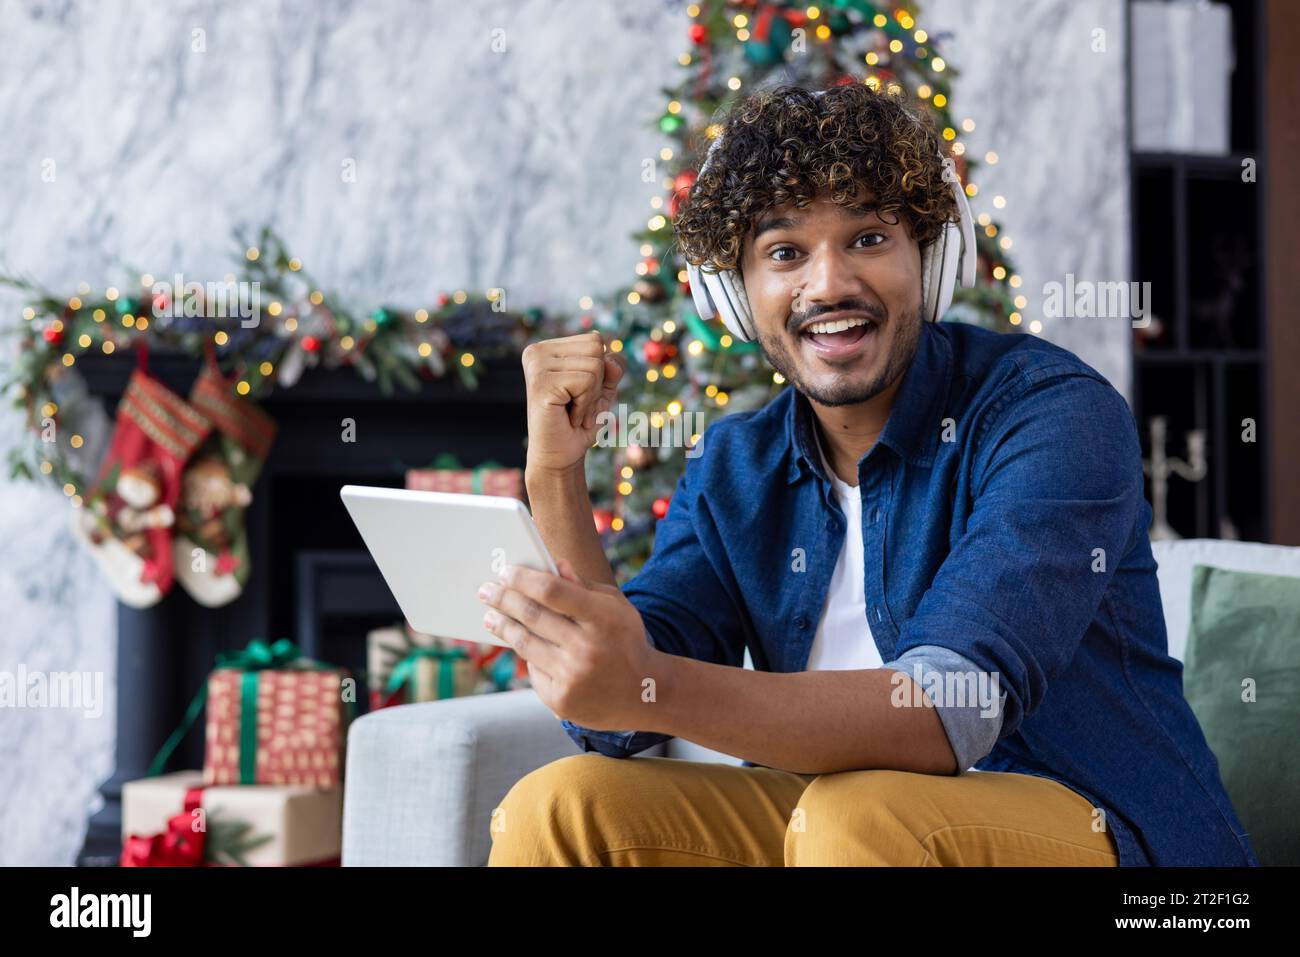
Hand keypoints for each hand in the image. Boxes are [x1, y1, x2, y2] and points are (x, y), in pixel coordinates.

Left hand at [477, 557, 654, 730]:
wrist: (646, 694)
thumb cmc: (626, 641)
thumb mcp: (615, 608)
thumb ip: (583, 587)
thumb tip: (553, 564)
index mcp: (602, 618)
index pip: (552, 591)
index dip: (523, 579)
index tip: (504, 571)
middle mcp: (586, 648)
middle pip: (532, 615)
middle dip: (503, 599)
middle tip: (486, 590)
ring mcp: (572, 677)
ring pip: (525, 644)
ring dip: (502, 626)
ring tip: (489, 616)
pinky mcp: (561, 700)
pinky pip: (534, 671)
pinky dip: (527, 656)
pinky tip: (521, 645)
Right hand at [521, 330, 626, 474]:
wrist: (560, 455)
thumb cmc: (580, 422)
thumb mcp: (604, 388)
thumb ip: (612, 368)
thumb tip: (610, 359)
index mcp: (548, 348)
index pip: (594, 339)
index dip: (600, 370)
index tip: (582, 393)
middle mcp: (536, 351)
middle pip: (595, 347)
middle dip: (597, 382)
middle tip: (579, 405)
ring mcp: (535, 365)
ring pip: (594, 366)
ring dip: (591, 397)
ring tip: (574, 412)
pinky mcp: (540, 383)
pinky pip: (587, 381)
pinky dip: (586, 405)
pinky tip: (570, 417)